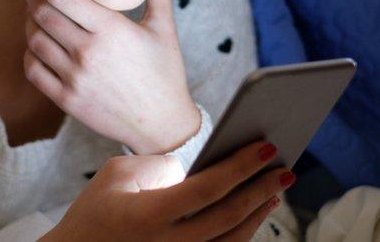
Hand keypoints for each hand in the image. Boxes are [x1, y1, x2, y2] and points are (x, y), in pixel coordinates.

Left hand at [10, 0, 198, 154]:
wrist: (162, 124)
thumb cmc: (165, 72)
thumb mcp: (164, 27)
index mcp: (110, 29)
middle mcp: (88, 52)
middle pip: (41, 12)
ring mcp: (74, 78)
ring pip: (34, 39)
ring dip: (29, 20)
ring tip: (34, 8)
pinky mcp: (66, 99)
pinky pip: (34, 70)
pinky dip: (30, 52)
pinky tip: (38, 42)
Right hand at [40, 140, 293, 241]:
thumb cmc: (94, 212)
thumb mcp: (115, 176)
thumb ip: (160, 167)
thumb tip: (197, 170)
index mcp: (151, 215)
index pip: (209, 188)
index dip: (242, 166)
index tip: (268, 148)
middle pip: (230, 217)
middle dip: (261, 189)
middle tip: (286, 168)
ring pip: (232, 241)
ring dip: (258, 214)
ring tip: (274, 189)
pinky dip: (241, 232)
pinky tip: (252, 214)